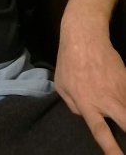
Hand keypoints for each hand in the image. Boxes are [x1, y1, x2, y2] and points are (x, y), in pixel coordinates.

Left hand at [55, 15, 125, 154]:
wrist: (84, 36)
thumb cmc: (69, 60)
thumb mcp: (61, 85)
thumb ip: (72, 104)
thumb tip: (85, 116)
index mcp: (87, 103)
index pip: (101, 132)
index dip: (112, 149)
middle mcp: (106, 99)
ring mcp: (119, 89)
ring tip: (123, 115)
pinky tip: (124, 95)